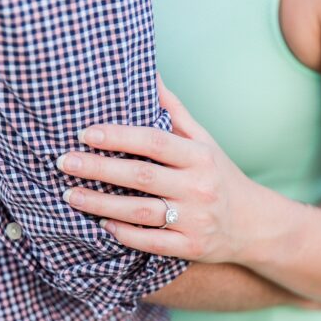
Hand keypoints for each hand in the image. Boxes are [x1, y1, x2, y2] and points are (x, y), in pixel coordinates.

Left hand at [56, 74, 257, 262]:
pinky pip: (151, 243)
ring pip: (140, 211)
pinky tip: (102, 225)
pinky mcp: (192, 247)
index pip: (154, 141)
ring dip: (101, 203)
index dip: (118, 136)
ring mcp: (195, 220)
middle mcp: (199, 188)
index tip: (84, 133)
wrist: (256, 225)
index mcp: (200, 157)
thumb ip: (174, 111)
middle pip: (140, 176)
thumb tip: (147, 72)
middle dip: (98, 168)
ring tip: (70, 195)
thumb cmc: (220, 177)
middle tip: (63, 162)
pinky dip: (124, 234)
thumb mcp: (204, 142)